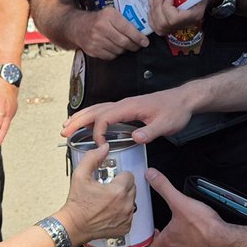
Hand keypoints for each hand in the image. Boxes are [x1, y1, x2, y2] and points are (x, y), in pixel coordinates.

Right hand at [58, 143, 136, 245]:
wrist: (74, 225)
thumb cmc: (77, 203)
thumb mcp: (80, 175)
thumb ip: (93, 158)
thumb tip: (104, 148)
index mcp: (118, 191)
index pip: (129, 176)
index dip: (119, 176)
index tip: (110, 180)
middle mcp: (125, 205)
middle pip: (132, 188)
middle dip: (121, 186)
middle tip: (107, 189)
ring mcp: (126, 217)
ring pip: (131, 201)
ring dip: (123, 199)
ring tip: (108, 201)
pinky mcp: (125, 227)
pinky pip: (129, 215)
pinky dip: (122, 212)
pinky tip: (109, 211)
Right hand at [61, 86, 191, 144]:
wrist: (183, 100)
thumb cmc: (175, 111)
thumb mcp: (166, 124)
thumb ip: (150, 131)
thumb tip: (135, 138)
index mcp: (130, 107)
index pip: (105, 117)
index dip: (98, 131)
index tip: (99, 146)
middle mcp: (123, 104)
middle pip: (95, 110)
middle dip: (78, 120)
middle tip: (63, 132)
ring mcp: (124, 105)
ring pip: (97, 109)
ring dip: (81, 117)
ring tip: (67, 126)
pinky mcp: (126, 108)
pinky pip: (104, 111)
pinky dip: (91, 116)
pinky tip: (87, 123)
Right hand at [74, 7, 149, 60]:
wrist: (76, 26)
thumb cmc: (97, 19)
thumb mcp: (110, 13)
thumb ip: (124, 20)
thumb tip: (141, 32)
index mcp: (108, 16)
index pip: (127, 29)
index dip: (138, 37)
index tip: (145, 42)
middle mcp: (101, 27)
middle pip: (124, 42)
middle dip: (134, 46)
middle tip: (138, 46)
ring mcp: (96, 40)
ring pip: (118, 50)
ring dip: (124, 50)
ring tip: (124, 45)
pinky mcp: (93, 50)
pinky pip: (110, 56)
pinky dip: (115, 54)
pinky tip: (114, 48)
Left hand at [146, 167, 236, 246]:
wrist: (226, 241)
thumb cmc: (205, 226)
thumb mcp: (180, 201)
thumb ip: (164, 188)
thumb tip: (151, 176)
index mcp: (171, 239)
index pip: (153, 246)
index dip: (152, 240)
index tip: (155, 232)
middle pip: (173, 246)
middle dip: (176, 235)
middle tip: (180, 225)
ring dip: (191, 241)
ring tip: (197, 229)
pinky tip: (210, 238)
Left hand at [148, 0, 211, 36]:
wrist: (201, 0)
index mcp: (194, 16)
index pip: (175, 18)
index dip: (167, 7)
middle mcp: (185, 25)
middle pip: (164, 23)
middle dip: (157, 6)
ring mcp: (176, 29)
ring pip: (159, 27)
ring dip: (153, 10)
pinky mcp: (169, 29)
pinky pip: (156, 28)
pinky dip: (151, 16)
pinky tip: (152, 6)